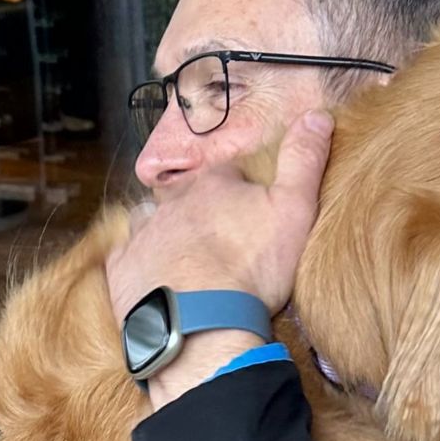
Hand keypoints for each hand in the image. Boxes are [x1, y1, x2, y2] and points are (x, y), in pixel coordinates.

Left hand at [105, 109, 333, 402]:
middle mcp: (172, 201)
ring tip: (185, 263)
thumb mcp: (294, 211)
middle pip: (188, 198)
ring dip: (167, 235)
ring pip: (153, 222)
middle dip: (202, 214)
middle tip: (221, 247)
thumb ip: (304, 162)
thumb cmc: (253, 269)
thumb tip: (317, 115)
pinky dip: (141, 264)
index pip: (228, 176)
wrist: (203, 326)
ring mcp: (143, 234)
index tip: (251, 219)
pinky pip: (128, 256)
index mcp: (213, 184)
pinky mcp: (122, 268)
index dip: (241, 195)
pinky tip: (157, 280)